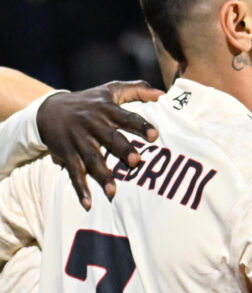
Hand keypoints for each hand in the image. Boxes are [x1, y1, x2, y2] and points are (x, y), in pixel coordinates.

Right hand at [37, 80, 162, 209]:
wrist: (49, 109)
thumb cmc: (89, 102)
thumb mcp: (110, 90)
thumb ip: (137, 89)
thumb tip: (162, 94)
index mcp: (107, 110)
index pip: (127, 117)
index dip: (140, 125)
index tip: (154, 135)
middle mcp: (93, 125)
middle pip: (110, 138)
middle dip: (123, 150)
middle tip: (137, 162)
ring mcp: (79, 140)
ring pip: (92, 159)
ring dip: (102, 175)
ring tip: (113, 191)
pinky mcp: (67, 154)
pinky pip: (74, 172)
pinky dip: (80, 188)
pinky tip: (88, 203)